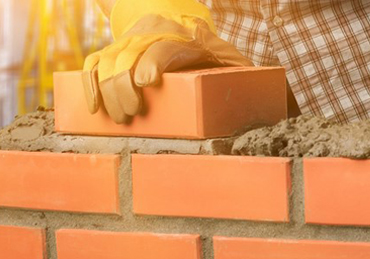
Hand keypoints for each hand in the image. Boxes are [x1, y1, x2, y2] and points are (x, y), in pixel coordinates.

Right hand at [83, 0, 252, 123]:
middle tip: (131, 115)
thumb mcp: (233, 61)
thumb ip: (246, 76)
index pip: (163, 47)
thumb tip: (273, 100)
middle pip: (130, 55)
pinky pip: (94, 62)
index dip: (153, 61)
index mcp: (185, 39)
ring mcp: (131, 40)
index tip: (146, 82)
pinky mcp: (114, 48)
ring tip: (118, 118)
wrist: (180, 23)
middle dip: (125, 87)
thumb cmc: (213, 55)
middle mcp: (154, 35)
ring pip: (109, 59)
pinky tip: (93, 107)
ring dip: (107, 89)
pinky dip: (89, 83)